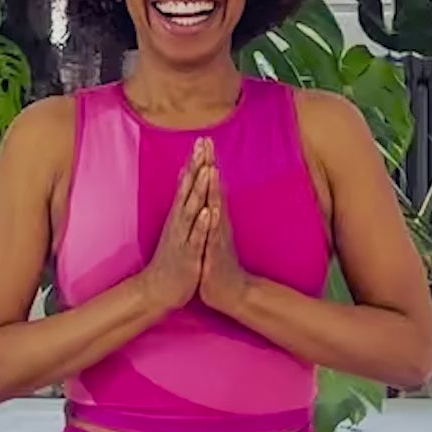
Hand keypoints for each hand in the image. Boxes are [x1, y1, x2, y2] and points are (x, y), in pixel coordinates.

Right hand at [137, 138, 213, 311]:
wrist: (158, 290)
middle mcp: (179, 222)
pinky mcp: (187, 255)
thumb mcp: (176, 227)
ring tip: (206, 171)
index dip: (195, 162)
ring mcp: (182, 237)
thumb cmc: (172, 258)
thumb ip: (181, 203)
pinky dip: (200, 224)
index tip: (203, 140)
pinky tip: (206, 212)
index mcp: (179, 216)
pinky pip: (195, 238)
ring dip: (198, 191)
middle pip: (188, 190)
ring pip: (191, 210)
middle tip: (203, 145)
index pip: (188, 184)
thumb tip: (183, 180)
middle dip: (196, 167)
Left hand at [197, 150, 251, 314]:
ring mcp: (218, 237)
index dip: (206, 162)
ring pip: (216, 209)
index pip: (210, 185)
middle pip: (214, 189)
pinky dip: (213, 223)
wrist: (229, 292)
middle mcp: (218, 223)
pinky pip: (214, 236)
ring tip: (212, 169)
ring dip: (214, 189)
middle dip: (210, 166)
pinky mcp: (216, 254)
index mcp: (214, 217)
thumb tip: (207, 192)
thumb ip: (210, 212)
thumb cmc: (216, 262)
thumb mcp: (211, 233)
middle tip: (207, 142)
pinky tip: (213, 210)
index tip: (202, 139)